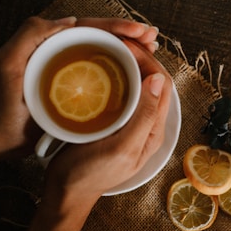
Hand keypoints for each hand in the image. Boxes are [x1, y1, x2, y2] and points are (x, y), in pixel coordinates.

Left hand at [0, 16, 159, 156]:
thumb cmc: (4, 103)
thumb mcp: (9, 64)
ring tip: (150, 49)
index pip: (88, 27)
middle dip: (129, 34)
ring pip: (104, 54)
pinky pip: (101, 75)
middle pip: (101, 38)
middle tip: (152, 38)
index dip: (115, 25)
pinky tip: (136, 72)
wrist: (3, 135)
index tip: (138, 30)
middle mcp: (64, 53)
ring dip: (129, 49)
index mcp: (51, 43)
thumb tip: (70, 22)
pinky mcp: (76, 90)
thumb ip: (30, 35)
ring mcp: (71, 71)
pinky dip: (120, 71)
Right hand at [44, 40, 171, 200]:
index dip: (149, 62)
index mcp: (153, 130)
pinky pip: (121, 93)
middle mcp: (145, 123)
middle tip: (119, 41)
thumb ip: (144, 117)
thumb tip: (158, 81)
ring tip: (112, 49)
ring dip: (128, 65)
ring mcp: (129, 121)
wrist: (68, 189)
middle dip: (140, 58)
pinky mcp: (113, 121)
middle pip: (152, 82)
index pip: (162, 86)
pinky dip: (115, 77)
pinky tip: (102, 69)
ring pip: (136, 85)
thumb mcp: (122, 148)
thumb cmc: (92, 173)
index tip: (127, 46)